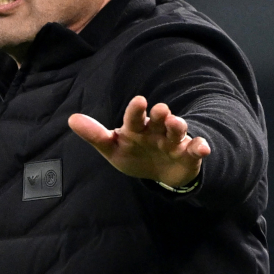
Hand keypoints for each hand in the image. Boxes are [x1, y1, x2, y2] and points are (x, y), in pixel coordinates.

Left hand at [68, 96, 209, 187]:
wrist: (161, 172)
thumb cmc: (134, 154)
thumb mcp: (113, 148)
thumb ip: (95, 135)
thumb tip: (71, 119)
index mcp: (137, 128)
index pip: (134, 117)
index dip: (136, 110)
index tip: (138, 101)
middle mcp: (156, 130)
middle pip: (158, 119)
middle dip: (159, 114)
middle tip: (159, 110)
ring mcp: (174, 141)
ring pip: (178, 131)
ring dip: (178, 126)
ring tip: (176, 124)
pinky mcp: (189, 154)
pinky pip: (196, 149)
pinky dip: (200, 147)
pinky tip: (202, 148)